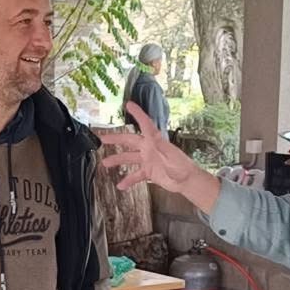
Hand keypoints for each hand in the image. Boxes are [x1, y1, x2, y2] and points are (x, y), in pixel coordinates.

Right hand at [100, 103, 218, 211]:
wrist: (187, 181)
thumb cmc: (182, 167)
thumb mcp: (171, 157)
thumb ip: (161, 149)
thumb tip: (152, 139)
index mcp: (155, 141)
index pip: (145, 124)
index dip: (137, 114)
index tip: (129, 104)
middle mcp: (149, 148)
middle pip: (130, 141)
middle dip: (116, 138)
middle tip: (102, 137)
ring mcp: (148, 160)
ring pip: (129, 158)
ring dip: (117, 160)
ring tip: (105, 163)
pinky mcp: (149, 171)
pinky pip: (135, 175)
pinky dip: (128, 180)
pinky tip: (120, 185)